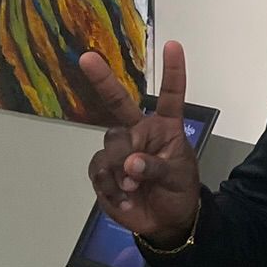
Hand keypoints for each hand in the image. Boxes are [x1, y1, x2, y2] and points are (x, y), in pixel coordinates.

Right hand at [81, 40, 200, 247]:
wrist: (166, 222)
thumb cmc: (179, 191)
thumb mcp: (178, 177)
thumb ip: (155, 167)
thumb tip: (129, 164)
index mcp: (165, 127)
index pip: (171, 95)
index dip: (172, 71)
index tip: (173, 45)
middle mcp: (139, 131)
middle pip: (117, 103)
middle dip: (102, 79)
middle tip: (87, 58)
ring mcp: (119, 149)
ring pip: (110, 144)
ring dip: (120, 168)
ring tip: (134, 187)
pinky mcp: (103, 170)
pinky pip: (99, 170)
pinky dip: (110, 186)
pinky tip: (123, 197)